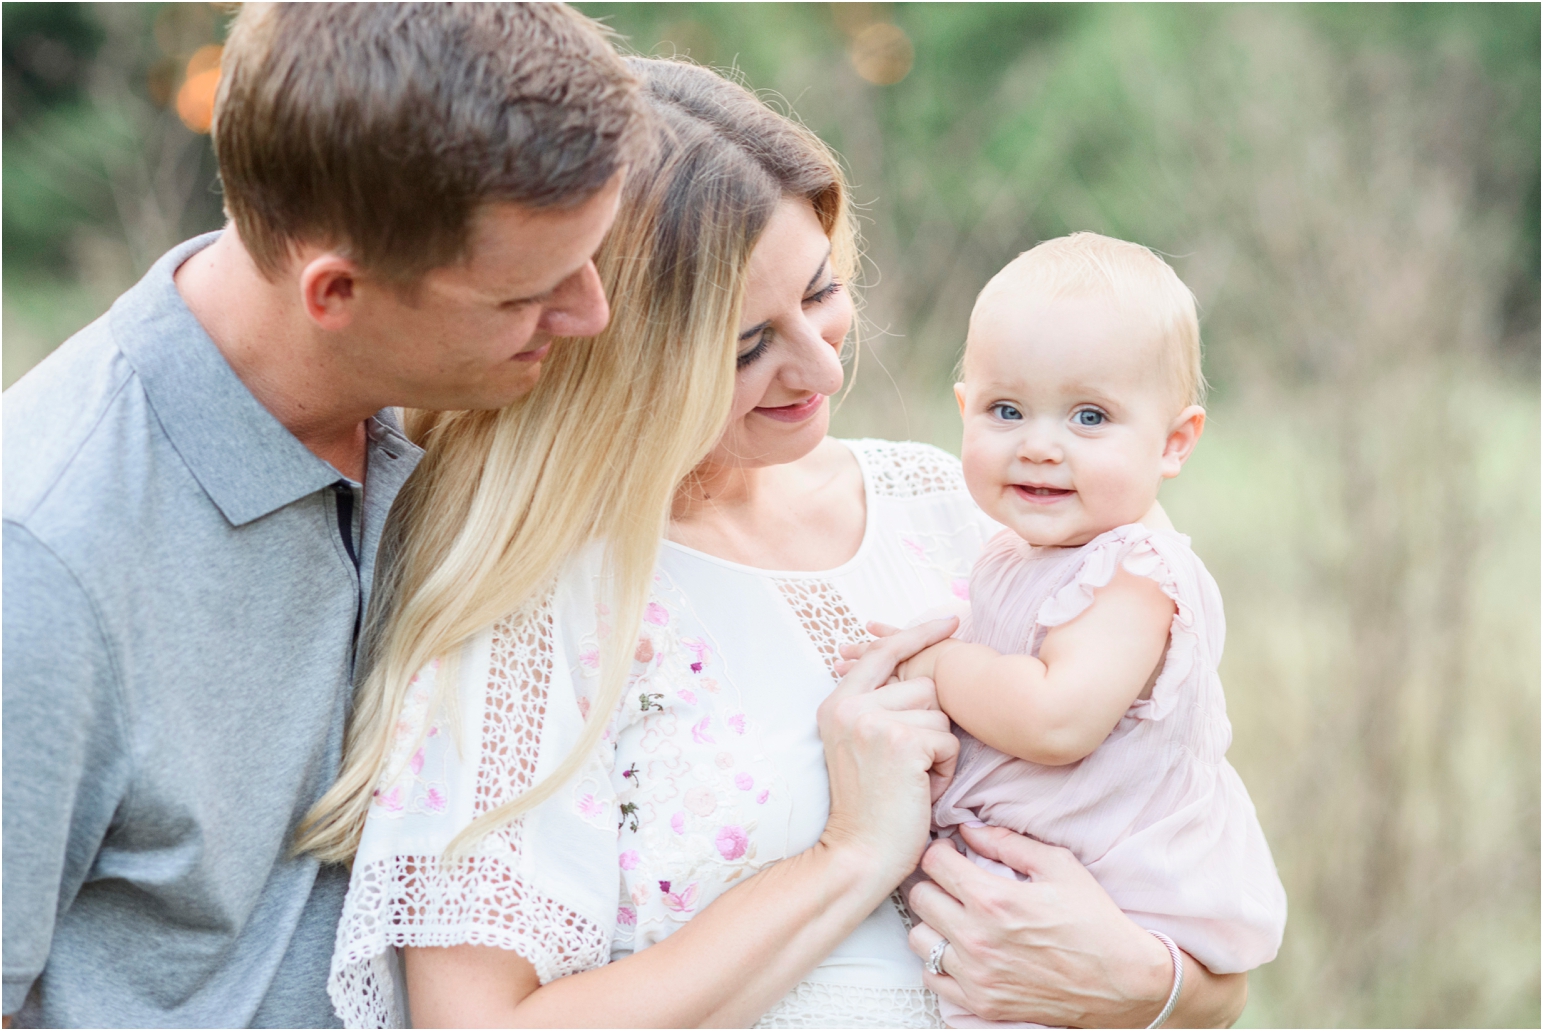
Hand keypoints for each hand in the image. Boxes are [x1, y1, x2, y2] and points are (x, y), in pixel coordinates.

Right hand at [817, 618, 959, 886]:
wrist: (858, 855)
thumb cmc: (870, 807)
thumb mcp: (860, 745)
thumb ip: (878, 706)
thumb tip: (918, 669)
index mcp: (837, 703)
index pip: (884, 652)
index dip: (919, 635)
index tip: (949, 621)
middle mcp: (850, 706)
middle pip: (924, 686)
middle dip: (931, 725)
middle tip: (908, 765)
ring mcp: (873, 722)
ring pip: (940, 714)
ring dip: (938, 750)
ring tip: (912, 780)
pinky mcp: (900, 742)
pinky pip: (948, 741)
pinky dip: (944, 771)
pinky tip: (921, 791)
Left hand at [907, 823, 1177, 1027]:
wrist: (1122, 982)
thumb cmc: (1095, 922)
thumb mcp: (1059, 866)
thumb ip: (1007, 842)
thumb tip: (969, 828)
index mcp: (994, 899)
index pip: (933, 863)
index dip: (940, 851)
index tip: (951, 853)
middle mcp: (977, 939)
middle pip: (919, 897)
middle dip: (934, 882)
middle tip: (953, 882)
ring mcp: (976, 975)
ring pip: (919, 938)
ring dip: (933, 922)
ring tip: (956, 917)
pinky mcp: (981, 1003)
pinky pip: (931, 978)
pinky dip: (939, 962)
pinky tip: (961, 950)